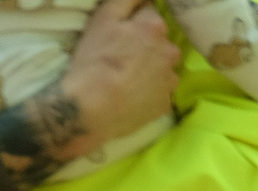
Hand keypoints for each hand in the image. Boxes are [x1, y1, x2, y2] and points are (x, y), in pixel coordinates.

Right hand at [47, 0, 181, 159]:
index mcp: (154, 28)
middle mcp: (169, 51)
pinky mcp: (164, 104)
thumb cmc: (93, 63)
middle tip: (121, 63)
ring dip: (150, 73)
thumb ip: (127, 0)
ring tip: (126, 84)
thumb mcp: (104, 20)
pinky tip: (131, 100)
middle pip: (159, 44)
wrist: (89, 111)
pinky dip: (149, 96)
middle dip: (146, 49)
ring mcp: (169, 80)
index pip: (149, 17)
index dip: (132, 26)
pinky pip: (159, 95)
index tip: (118, 38)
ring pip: (162, 70)